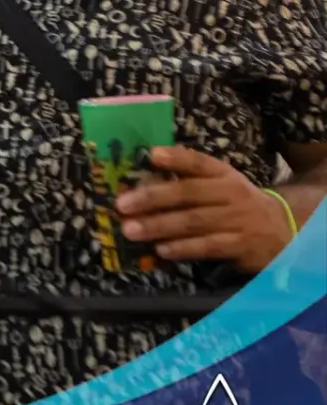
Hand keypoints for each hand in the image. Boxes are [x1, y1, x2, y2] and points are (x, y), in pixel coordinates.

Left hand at [115, 147, 292, 273]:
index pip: (199, 162)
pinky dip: (183, 248)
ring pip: (195, 221)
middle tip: (122, 205)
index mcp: (223, 174)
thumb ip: (186, 179)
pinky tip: (161, 250)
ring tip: (131, 230)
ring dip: (160, 226)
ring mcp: (238, 220)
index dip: (176, 158)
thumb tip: (140, 178)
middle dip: (153, 198)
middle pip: (189, 193)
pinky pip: (208, 246)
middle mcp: (231, 193)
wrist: (283, 230)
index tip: (151, 155)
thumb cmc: (235, 204)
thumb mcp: (219, 185)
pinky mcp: (241, 246)